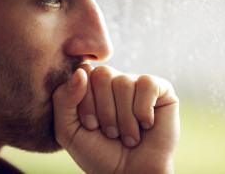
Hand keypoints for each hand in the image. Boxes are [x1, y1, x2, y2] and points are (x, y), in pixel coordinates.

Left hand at [53, 65, 179, 173]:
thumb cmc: (99, 153)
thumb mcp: (68, 130)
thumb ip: (63, 99)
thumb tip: (82, 70)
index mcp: (93, 86)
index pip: (83, 73)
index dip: (85, 102)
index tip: (91, 126)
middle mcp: (114, 81)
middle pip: (102, 74)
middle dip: (104, 110)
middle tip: (110, 132)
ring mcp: (137, 83)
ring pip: (123, 82)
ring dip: (124, 118)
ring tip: (128, 136)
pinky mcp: (160, 89)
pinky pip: (147, 85)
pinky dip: (143, 111)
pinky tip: (146, 125)